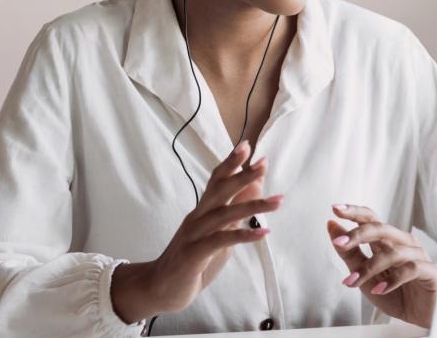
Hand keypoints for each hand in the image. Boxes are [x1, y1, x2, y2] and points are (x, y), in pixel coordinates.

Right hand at [111, 141, 281, 322]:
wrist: (159, 289)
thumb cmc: (191, 261)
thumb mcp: (217, 235)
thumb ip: (234, 213)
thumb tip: (255, 190)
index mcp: (201, 212)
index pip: (216, 181)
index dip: (231, 164)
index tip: (249, 147)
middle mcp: (196, 218)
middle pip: (219, 190)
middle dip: (242, 175)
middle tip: (263, 162)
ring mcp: (193, 236)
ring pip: (224, 214)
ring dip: (253, 206)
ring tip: (278, 200)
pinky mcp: (193, 255)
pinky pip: (220, 241)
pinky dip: (243, 235)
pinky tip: (263, 232)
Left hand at [327, 204, 436, 328]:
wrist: (421, 318)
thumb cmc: (396, 294)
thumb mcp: (365, 276)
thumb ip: (350, 253)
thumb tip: (332, 225)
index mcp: (387, 241)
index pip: (371, 219)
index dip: (354, 212)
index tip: (335, 209)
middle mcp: (403, 243)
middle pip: (381, 229)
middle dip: (358, 234)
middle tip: (340, 243)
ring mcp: (418, 256)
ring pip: (393, 252)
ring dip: (369, 267)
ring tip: (353, 282)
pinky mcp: (430, 271)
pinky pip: (411, 269)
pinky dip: (392, 280)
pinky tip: (379, 289)